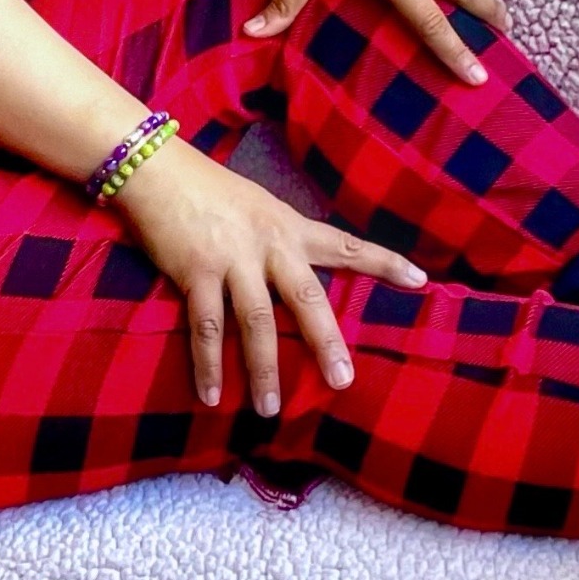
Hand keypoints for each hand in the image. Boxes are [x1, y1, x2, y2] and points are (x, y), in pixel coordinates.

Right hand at [116, 136, 427, 413]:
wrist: (157, 170)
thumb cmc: (206, 187)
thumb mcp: (256, 206)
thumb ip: (276, 241)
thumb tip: (288, 279)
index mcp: (288, 226)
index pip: (344, 244)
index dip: (383, 262)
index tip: (421, 280)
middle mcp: (268, 244)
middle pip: (307, 299)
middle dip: (327, 342)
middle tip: (343, 381)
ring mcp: (232, 259)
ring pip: (256, 323)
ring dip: (264, 369)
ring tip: (270, 409)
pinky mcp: (195, 272)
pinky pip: (206, 328)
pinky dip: (208, 365)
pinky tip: (212, 395)